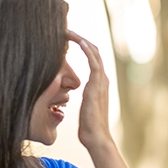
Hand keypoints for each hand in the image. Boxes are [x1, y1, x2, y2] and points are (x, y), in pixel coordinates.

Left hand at [67, 31, 114, 152]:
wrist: (96, 137)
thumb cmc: (88, 127)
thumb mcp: (82, 108)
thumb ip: (78, 99)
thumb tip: (65, 97)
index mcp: (99, 84)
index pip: (92, 59)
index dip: (82, 46)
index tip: (67, 39)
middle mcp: (103, 80)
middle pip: (94, 51)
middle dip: (81, 39)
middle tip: (66, 30)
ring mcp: (101, 81)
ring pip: (94, 52)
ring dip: (82, 40)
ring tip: (68, 31)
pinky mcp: (97, 84)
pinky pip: (93, 61)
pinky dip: (86, 49)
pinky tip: (78, 40)